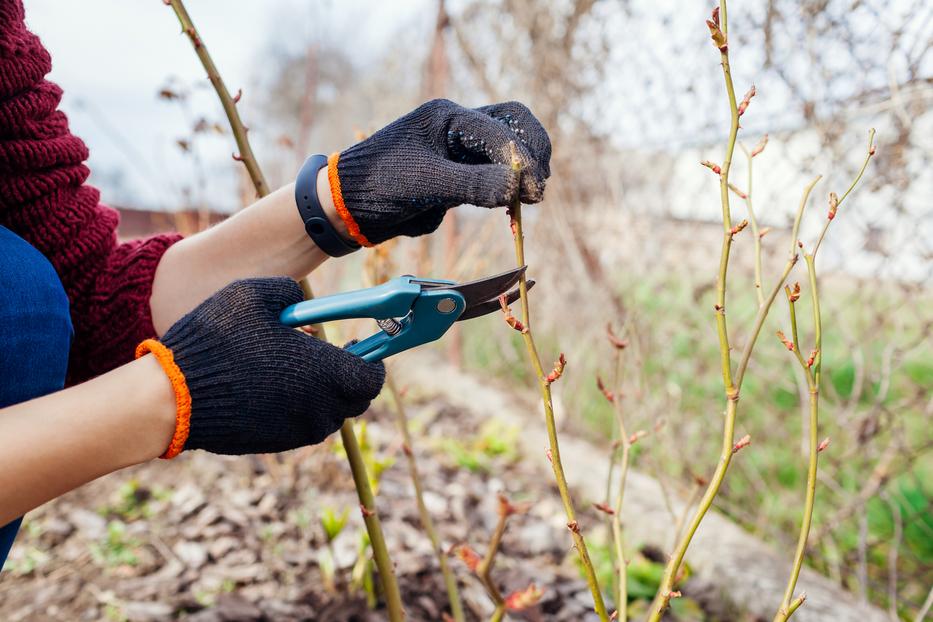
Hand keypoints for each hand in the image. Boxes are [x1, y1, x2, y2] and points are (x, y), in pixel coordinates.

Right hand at [138, 278, 384, 456]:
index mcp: (326, 374)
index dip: (372, 360)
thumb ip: (291, 293)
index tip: (357, 344)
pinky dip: (296, 407)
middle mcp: (319, 408)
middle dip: (348, 376)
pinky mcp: (275, 444)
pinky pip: (300, 424)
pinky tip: (269, 385)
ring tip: (291, 367)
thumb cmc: (217, 341)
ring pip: (327, 414)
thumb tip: (300, 302)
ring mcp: (297, 431)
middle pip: (355, 399)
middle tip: (326, 353)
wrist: (172, 398)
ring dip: (320, 392)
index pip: (373, 378)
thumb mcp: (255, 294)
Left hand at [327, 99, 550, 244]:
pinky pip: (493, 174)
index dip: (521, 159)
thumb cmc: (379, 185)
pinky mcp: (458, 174)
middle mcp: (457, 126)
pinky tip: (513, 205)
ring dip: (523, 170)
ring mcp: (459, 150)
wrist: (348, 206)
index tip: (533, 189)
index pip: (499, 129)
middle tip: (540, 186)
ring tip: (530, 198)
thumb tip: (519, 187)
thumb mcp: (426, 184)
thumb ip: (473, 184)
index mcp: (447, 116)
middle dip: (532, 152)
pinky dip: (508, 187)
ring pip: (506, 150)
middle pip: (512, 124)